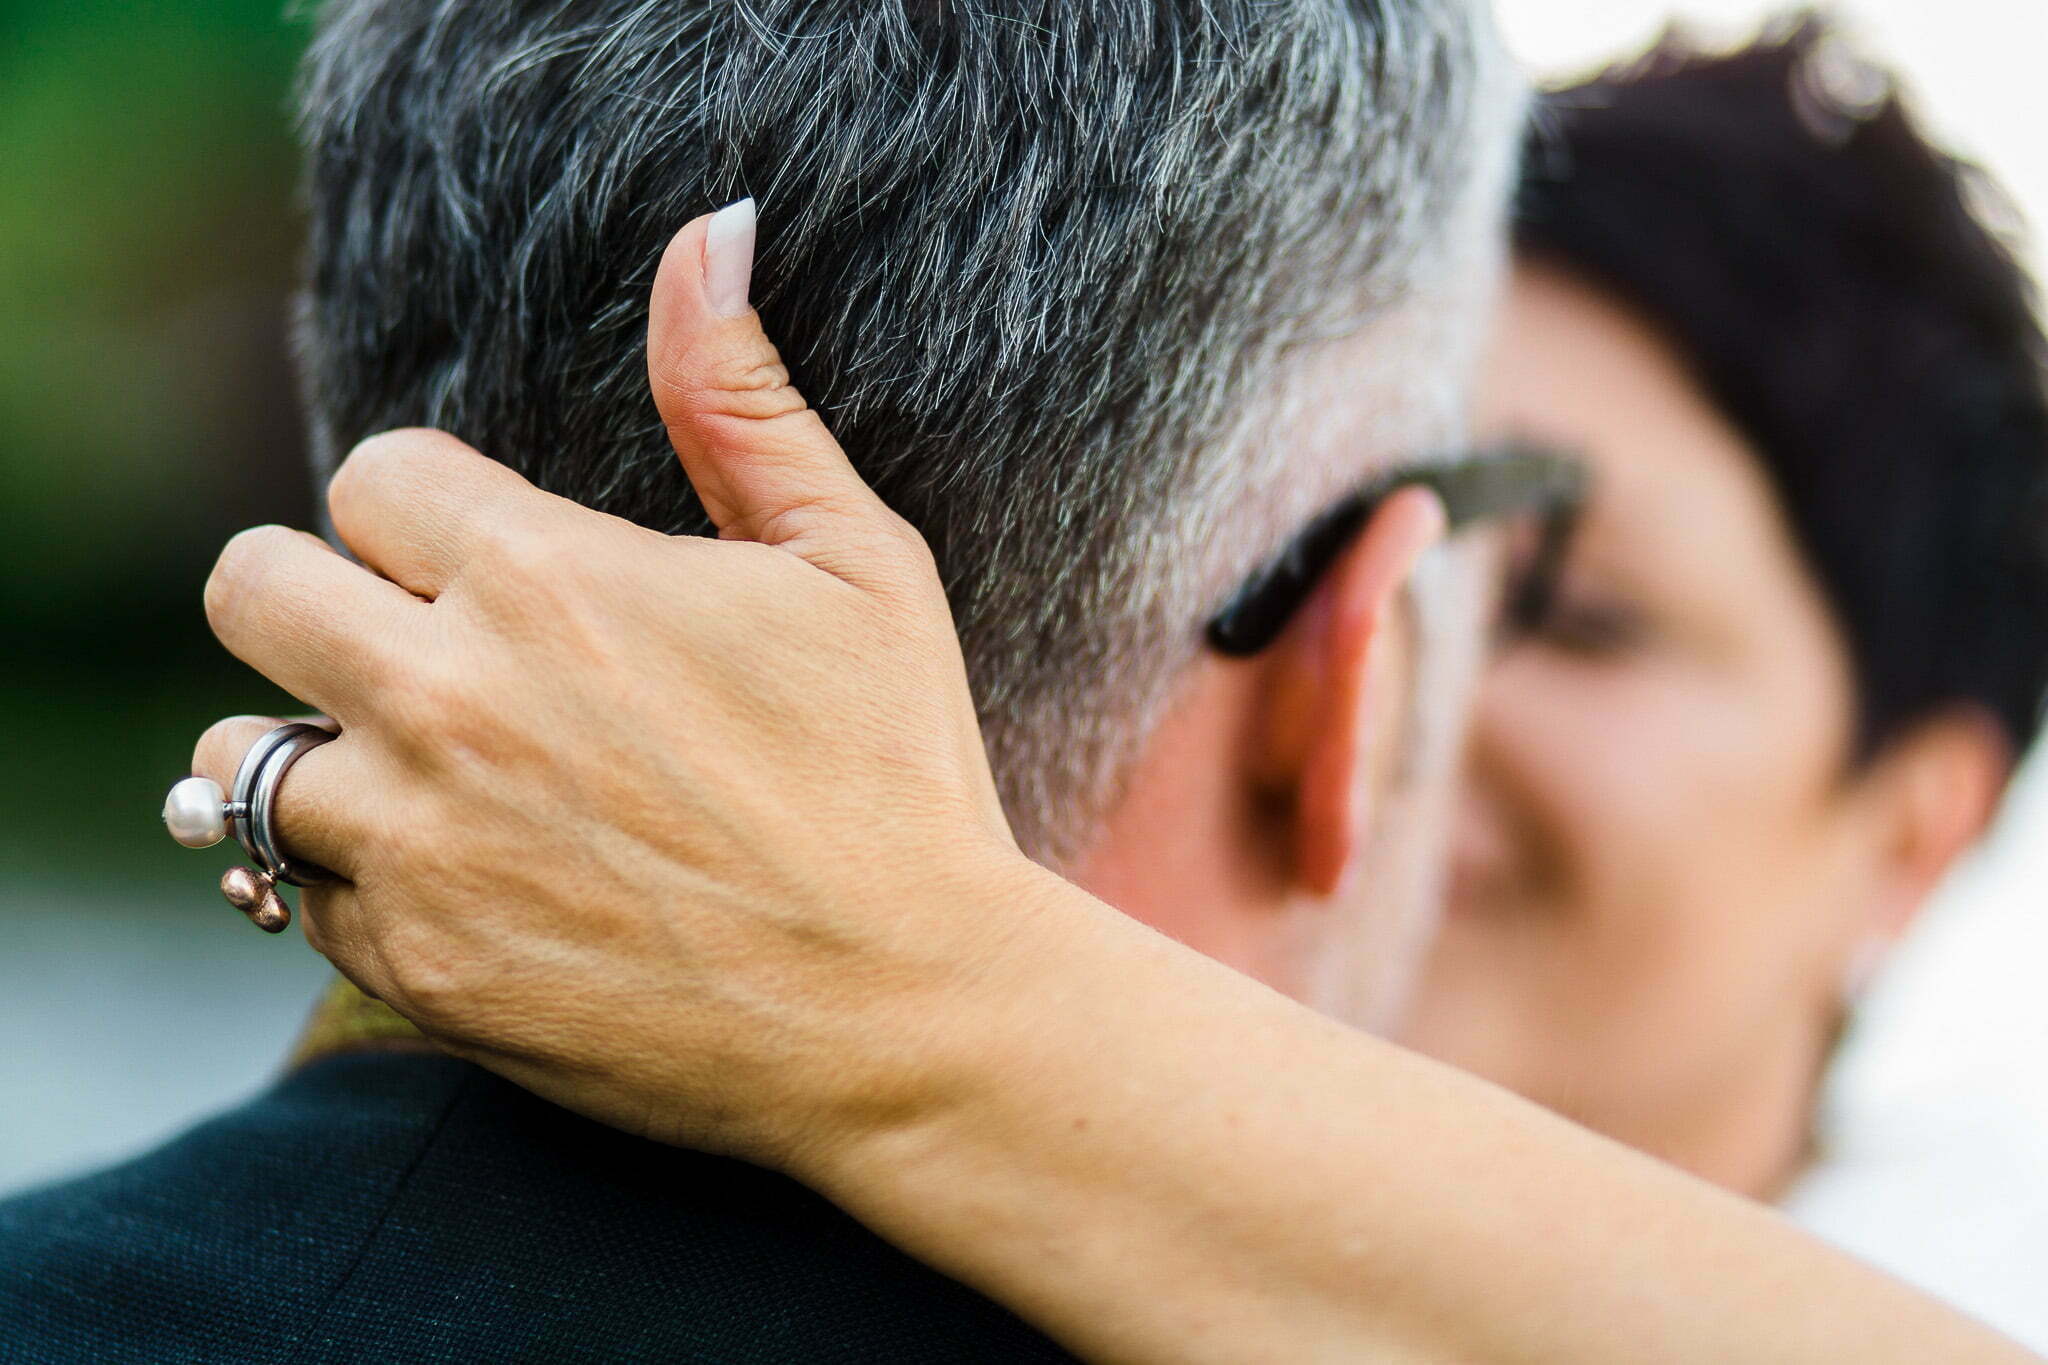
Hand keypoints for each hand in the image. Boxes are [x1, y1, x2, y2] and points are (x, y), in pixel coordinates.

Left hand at [192, 205, 1050, 1168]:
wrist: (908, 1012)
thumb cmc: (900, 776)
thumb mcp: (857, 566)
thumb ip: (745, 403)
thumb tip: (711, 233)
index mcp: (550, 578)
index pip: (371, 478)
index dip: (432, 514)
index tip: (495, 568)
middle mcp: (452, 702)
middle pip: (254, 589)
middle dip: (324, 602)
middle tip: (422, 652)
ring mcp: (419, 846)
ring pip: (237, 761)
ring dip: (315, 752)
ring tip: (428, 777)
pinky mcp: (415, 970)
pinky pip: (297, 897)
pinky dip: (355, 882)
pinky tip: (467, 881)